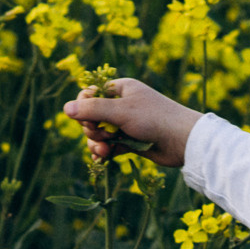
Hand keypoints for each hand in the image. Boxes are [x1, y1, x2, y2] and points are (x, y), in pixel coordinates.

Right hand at [64, 76, 199, 168]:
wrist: (183, 141)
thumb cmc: (154, 118)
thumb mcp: (121, 111)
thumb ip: (92, 109)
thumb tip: (65, 109)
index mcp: (120, 89)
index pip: (90, 95)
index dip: (84, 108)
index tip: (88, 120)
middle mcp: (122, 104)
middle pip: (91, 116)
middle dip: (91, 129)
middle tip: (100, 135)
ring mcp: (126, 124)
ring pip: (99, 133)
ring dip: (97, 143)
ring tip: (103, 151)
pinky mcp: (131, 141)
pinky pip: (110, 145)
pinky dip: (105, 152)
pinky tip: (103, 159)